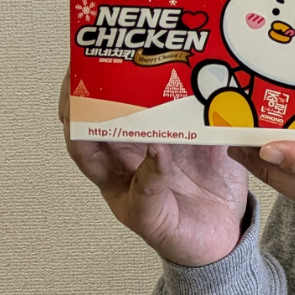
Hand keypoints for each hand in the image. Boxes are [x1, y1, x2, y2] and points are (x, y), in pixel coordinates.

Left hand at [60, 72, 248, 266]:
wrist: (221, 242)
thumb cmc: (174, 235)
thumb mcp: (152, 220)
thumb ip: (149, 188)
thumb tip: (156, 148)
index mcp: (114, 169)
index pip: (82, 134)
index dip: (74, 109)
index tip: (74, 84)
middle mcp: (138, 147)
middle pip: (118, 106)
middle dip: (114, 78)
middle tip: (120, 51)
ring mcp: (172, 139)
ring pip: (157, 101)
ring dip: (159, 79)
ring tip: (164, 54)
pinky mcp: (205, 138)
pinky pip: (201, 111)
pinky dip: (205, 95)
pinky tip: (210, 76)